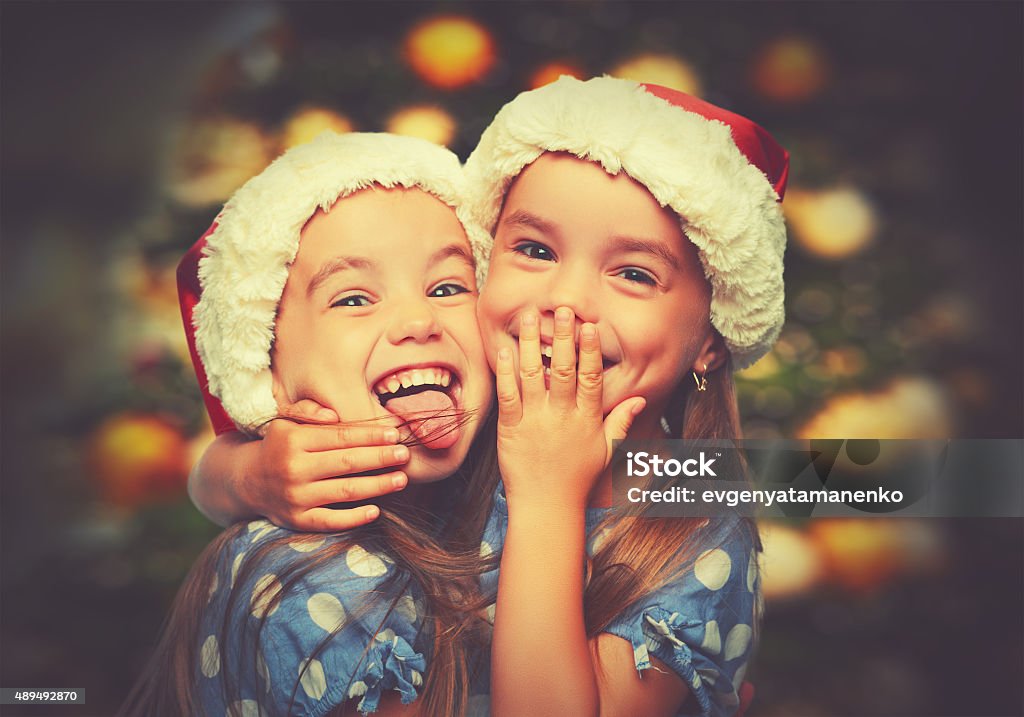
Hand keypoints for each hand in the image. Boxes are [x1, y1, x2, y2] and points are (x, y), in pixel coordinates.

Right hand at [244, 400, 410, 530]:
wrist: (246, 480)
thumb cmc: (278, 446)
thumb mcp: (285, 421)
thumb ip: (308, 411)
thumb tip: (334, 414)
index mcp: (292, 440)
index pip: (340, 437)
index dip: (370, 435)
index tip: (395, 434)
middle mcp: (293, 469)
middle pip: (347, 463)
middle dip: (380, 458)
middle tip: (405, 454)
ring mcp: (295, 497)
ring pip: (345, 491)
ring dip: (377, 485)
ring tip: (401, 479)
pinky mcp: (297, 520)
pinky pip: (330, 521)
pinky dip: (354, 518)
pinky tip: (376, 511)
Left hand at [495, 307, 644, 509]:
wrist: (547, 507)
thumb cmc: (577, 479)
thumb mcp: (606, 450)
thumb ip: (621, 421)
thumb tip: (640, 399)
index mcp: (587, 419)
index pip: (591, 378)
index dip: (591, 351)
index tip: (590, 327)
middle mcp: (562, 416)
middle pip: (563, 370)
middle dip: (563, 337)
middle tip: (563, 310)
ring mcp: (536, 421)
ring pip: (533, 375)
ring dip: (530, 343)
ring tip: (529, 316)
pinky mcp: (511, 429)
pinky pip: (508, 396)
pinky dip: (506, 373)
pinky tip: (505, 350)